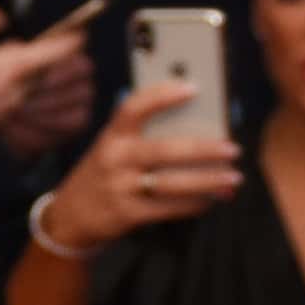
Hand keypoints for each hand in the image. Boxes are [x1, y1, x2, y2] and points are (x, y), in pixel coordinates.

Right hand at [0, 0, 87, 154]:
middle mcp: (17, 91)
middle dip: (34, 54)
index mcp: (13, 66)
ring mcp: (7, 110)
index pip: (59, 50)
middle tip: (10, 43)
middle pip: (41, 68)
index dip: (75, 36)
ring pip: (24, 84)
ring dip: (15, 72)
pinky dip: (1, 89)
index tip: (81, 28)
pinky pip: (8, 100)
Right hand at [33, 75, 243, 251]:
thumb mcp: (113, 148)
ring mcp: (120, 188)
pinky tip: (212, 199)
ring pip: (172, 183)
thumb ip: (145, 137)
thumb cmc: (105, 173)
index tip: (193, 88)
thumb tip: (199, 132)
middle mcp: (115, 159)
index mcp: (112, 136)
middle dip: (203, 149)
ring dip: (207, 181)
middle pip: (165, 150)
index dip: (162, 96)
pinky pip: (168, 208)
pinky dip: (194, 204)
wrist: (71, 216)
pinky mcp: (127, 214)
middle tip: (233, 148)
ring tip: (233, 178)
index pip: (134, 108)